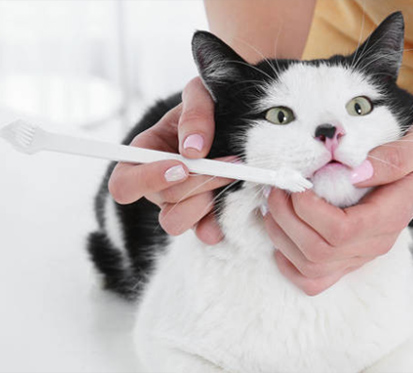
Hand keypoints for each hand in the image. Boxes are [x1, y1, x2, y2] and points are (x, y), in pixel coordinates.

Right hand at [108, 77, 227, 242]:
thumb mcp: (201, 95)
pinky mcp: (203, 215)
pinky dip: (219, 224)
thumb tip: (194, 149)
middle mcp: (158, 185)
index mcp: (145, 156)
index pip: (124, 184)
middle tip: (227, 166)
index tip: (181, 166)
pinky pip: (203, 232)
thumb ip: (195, 114)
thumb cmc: (209, 107)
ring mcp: (180, 203)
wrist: (234, 119)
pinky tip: (236, 206)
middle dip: (196, 185)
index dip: (148, 180)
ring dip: (205, 205)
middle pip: (162, 202)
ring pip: (176, 222)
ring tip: (231, 180)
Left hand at [264, 124, 412, 294]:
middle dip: (286, 220)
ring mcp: (359, 254)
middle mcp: (373, 244)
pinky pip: (313, 279)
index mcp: (390, 218)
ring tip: (273, 205)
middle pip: (319, 253)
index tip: (297, 184)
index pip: (341, 230)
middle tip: (277, 190)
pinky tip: (283, 234)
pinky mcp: (346, 257)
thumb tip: (358, 171)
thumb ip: (394, 158)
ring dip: (281, 237)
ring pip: (311, 268)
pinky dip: (288, 263)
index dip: (309, 210)